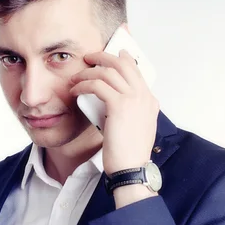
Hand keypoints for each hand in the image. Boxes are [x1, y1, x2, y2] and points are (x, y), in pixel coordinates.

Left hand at [69, 50, 159, 174]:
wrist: (131, 168)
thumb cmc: (129, 154)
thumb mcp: (134, 129)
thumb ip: (129, 113)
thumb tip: (114, 105)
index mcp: (149, 101)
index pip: (135, 70)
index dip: (121, 59)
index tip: (107, 56)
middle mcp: (144, 96)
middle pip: (123, 63)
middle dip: (103, 57)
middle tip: (88, 58)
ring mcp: (134, 99)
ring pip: (108, 71)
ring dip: (88, 72)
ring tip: (76, 78)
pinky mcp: (119, 105)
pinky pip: (97, 85)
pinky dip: (83, 84)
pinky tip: (75, 90)